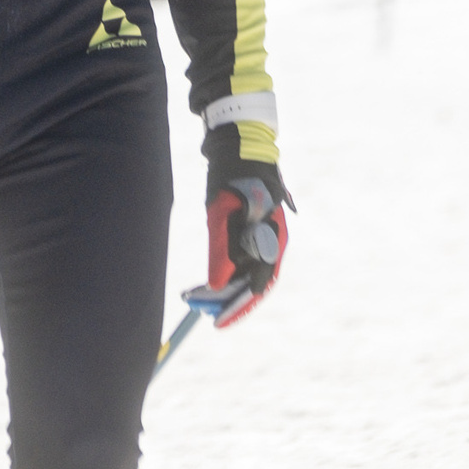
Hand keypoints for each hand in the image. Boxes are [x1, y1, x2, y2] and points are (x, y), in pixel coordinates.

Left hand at [183, 158, 291, 326]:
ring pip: (246, 273)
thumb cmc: (232, 176)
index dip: (238, 306)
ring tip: (196, 298)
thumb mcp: (221, 212)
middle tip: (201, 313)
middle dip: (228, 300)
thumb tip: (215, 285)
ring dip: (224, 288)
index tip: (218, 322)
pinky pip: (242, 259)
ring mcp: (264, 236)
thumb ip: (220, 249)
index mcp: (273, 238)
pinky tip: (207, 280)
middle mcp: (273, 241)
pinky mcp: (253, 231)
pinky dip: (225, 272)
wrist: (238, 146)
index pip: (259, 285)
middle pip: (252, 282)